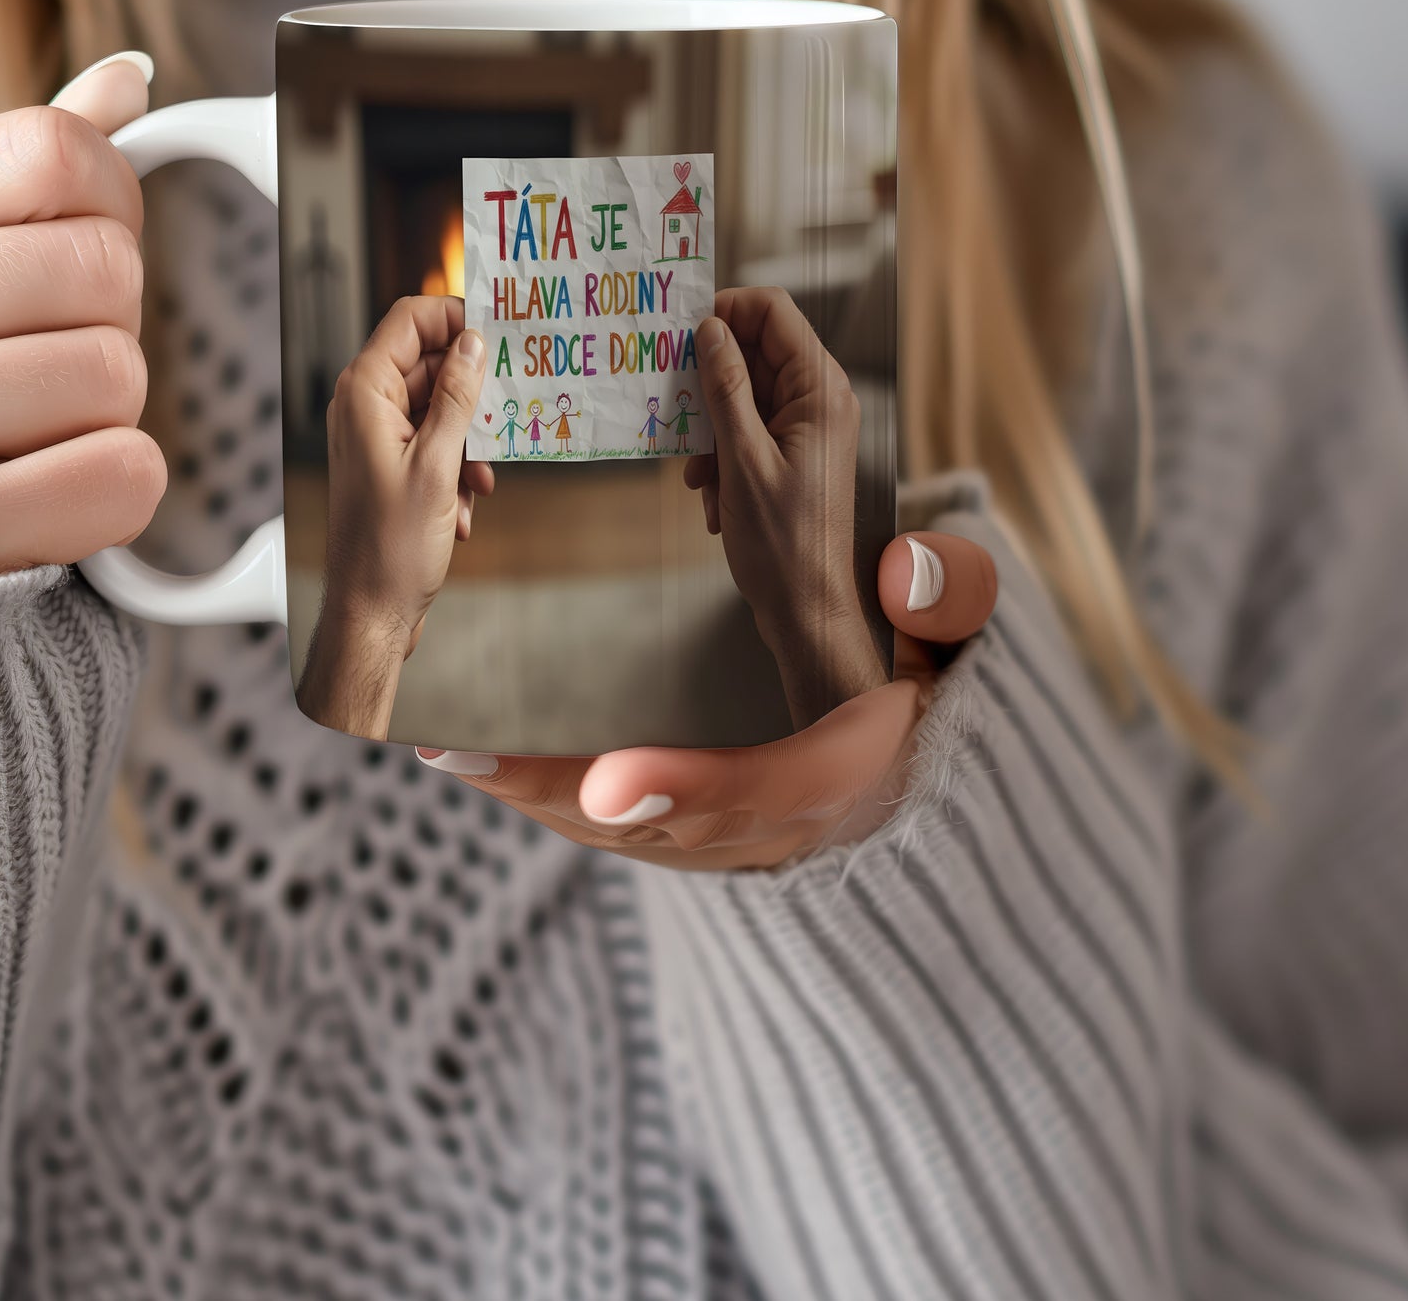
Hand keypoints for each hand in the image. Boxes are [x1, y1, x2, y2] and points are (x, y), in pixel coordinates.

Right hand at [0, 56, 166, 575]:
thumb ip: (26, 163)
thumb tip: (131, 75)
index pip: (59, 153)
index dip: (108, 203)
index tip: (67, 249)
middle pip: (104, 266)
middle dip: (106, 318)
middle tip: (36, 357)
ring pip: (117, 373)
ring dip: (105, 410)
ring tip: (22, 428)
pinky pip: (122, 478)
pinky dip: (115, 489)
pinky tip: (38, 488)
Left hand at [296, 295, 493, 739]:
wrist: (371, 612)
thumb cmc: (393, 546)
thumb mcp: (438, 464)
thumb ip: (456, 397)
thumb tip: (473, 343)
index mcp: (365, 392)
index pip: (410, 319)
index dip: (455, 316)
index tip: (500, 331)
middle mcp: (364, 406)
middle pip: (428, 363)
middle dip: (471, 391)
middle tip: (511, 405)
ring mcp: (375, 436)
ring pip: (438, 408)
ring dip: (468, 439)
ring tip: (478, 480)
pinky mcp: (389, 466)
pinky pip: (433, 443)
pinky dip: (456, 468)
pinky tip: (464, 507)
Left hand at [417, 528, 997, 869]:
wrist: (922, 782)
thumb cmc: (931, 693)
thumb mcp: (960, 638)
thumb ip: (947, 598)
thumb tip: (909, 564)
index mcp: (842, 774)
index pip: (766, 788)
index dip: (686, 790)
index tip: (607, 784)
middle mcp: (774, 826)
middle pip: (653, 822)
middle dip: (553, 791)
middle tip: (462, 753)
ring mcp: (729, 842)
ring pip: (617, 828)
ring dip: (529, 795)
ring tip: (447, 751)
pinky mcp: (692, 837)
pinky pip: (609, 822)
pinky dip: (543, 797)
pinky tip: (483, 764)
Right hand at [685, 286, 885, 724]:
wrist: (805, 609)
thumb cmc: (781, 542)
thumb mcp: (742, 459)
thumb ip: (726, 388)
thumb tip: (709, 329)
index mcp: (820, 391)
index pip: (773, 312)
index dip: (725, 312)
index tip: (680, 336)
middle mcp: (819, 400)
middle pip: (753, 352)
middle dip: (710, 384)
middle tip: (677, 413)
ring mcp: (807, 427)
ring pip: (742, 394)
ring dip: (710, 429)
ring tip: (702, 476)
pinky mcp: (791, 454)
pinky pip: (745, 429)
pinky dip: (721, 455)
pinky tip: (713, 496)